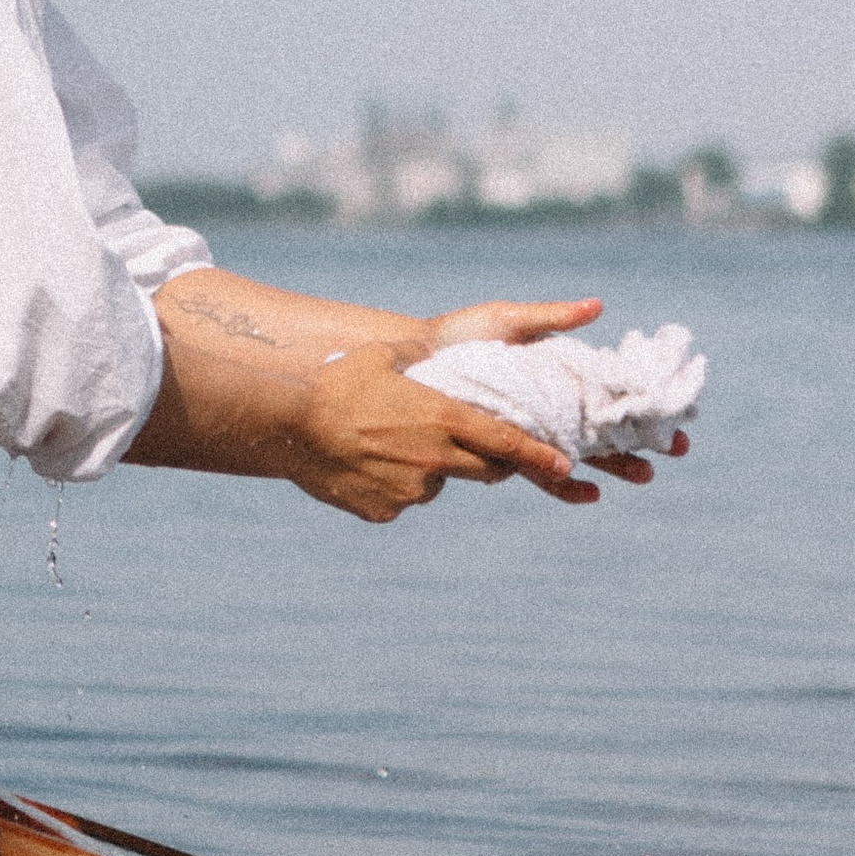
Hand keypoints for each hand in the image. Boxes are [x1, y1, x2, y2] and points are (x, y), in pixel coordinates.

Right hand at [277, 340, 593, 524]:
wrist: (288, 424)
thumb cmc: (336, 381)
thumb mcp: (383, 356)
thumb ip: (416, 356)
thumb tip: (427, 345)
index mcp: (443, 418)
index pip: (506, 442)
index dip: (540, 455)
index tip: (565, 465)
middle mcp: (435, 458)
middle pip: (486, 470)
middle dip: (489, 462)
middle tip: (467, 446)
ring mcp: (411, 490)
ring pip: (437, 483)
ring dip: (428, 469)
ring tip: (384, 446)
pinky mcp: (386, 511)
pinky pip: (400, 499)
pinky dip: (392, 486)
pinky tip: (362, 466)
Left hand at [412, 296, 689, 486]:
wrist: (415, 361)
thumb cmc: (463, 335)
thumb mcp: (510, 320)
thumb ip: (554, 317)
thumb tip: (599, 306)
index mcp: (558, 378)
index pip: (611, 396)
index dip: (643, 407)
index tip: (676, 414)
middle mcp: (550, 408)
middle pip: (605, 430)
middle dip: (642, 441)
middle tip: (675, 451)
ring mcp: (531, 430)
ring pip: (581, 454)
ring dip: (614, 466)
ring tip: (643, 476)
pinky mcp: (507, 446)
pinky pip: (540, 470)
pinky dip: (565, 483)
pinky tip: (588, 494)